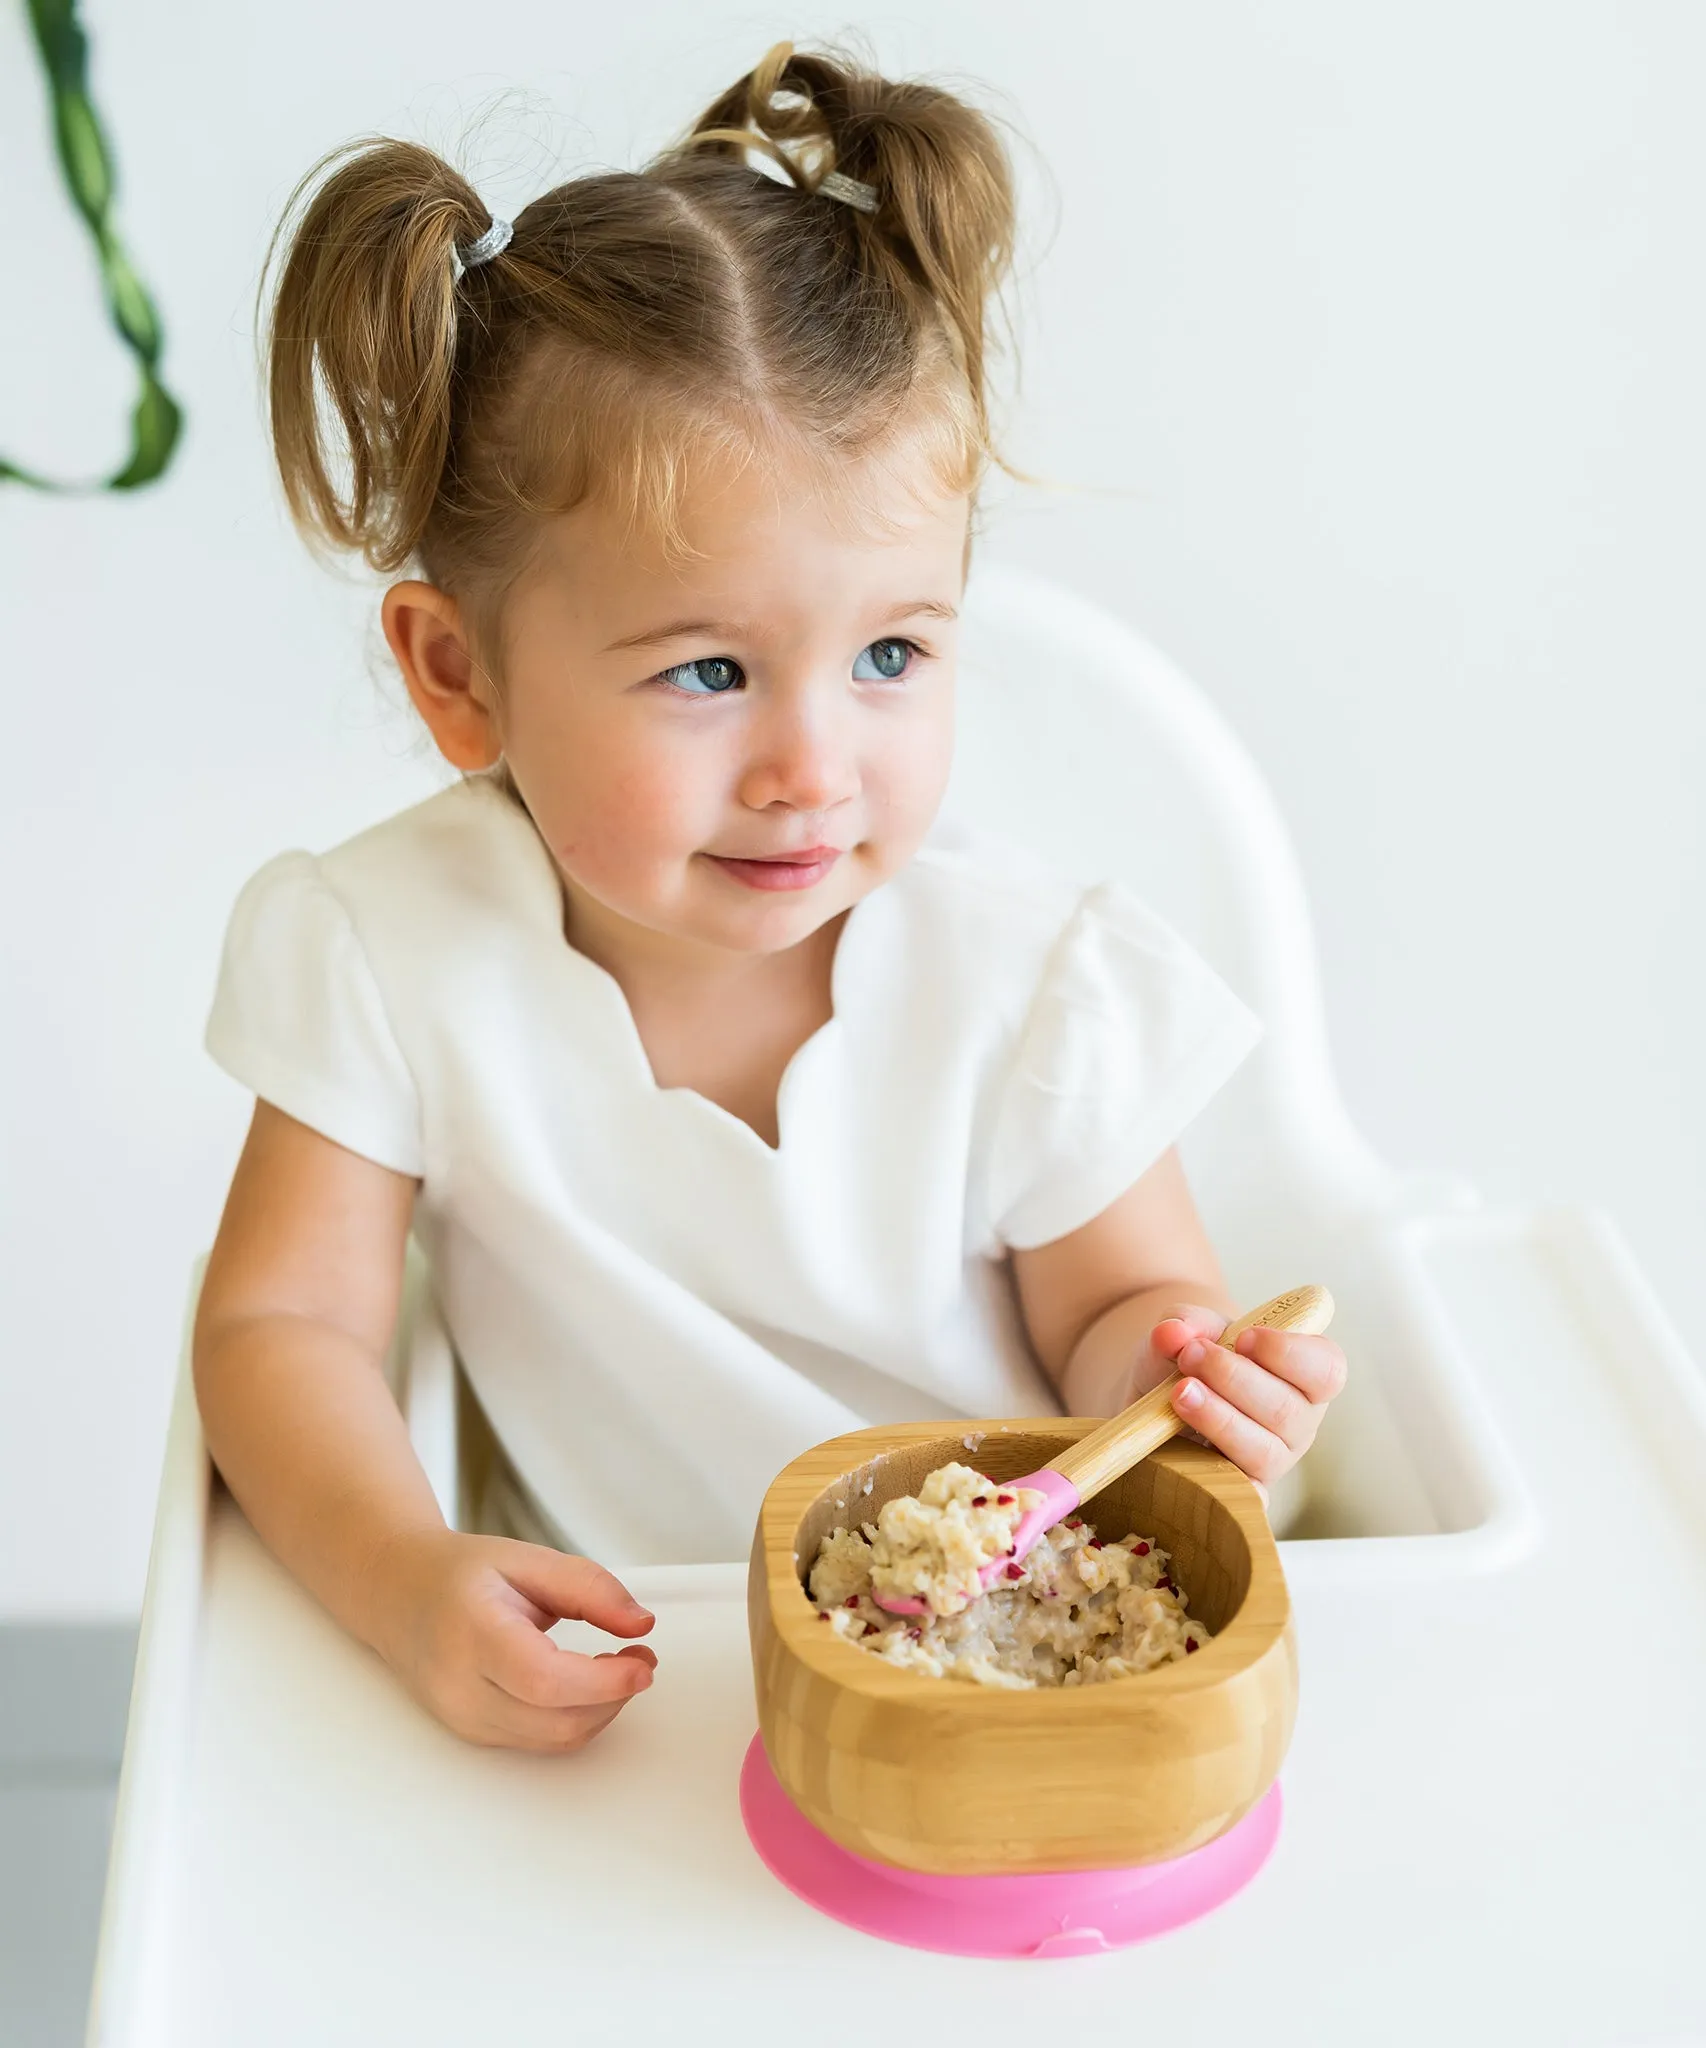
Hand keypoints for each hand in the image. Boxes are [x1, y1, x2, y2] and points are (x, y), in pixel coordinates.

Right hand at [363, 1529, 656, 1751]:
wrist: (397, 1592)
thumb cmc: (459, 1573)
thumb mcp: (527, 1558)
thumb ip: (589, 1588)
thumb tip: (641, 1624)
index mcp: (472, 1634)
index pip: (545, 1680)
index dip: (604, 1682)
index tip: (643, 1662)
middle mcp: (460, 1687)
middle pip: (555, 1722)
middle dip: (613, 1697)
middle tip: (640, 1657)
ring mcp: (462, 1718)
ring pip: (552, 1740)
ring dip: (600, 1711)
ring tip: (618, 1666)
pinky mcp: (472, 1733)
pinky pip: (537, 1741)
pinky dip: (574, 1718)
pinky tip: (585, 1683)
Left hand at [1146, 1306, 1347, 1489]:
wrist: (1161, 1391)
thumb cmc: (1194, 1354)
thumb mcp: (1189, 1328)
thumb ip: (1185, 1322)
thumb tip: (1172, 1334)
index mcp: (1306, 1373)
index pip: (1326, 1369)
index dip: (1288, 1353)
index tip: (1243, 1337)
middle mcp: (1300, 1419)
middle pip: (1289, 1411)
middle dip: (1235, 1379)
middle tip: (1190, 1356)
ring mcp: (1275, 1457)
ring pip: (1264, 1451)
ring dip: (1220, 1420)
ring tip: (1180, 1394)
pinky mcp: (1245, 1487)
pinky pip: (1246, 1496)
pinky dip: (1227, 1484)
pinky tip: (1199, 1462)